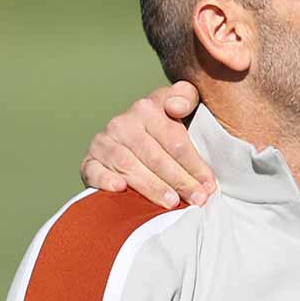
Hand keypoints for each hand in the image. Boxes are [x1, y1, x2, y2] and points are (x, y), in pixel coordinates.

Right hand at [78, 81, 212, 207]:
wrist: (133, 139)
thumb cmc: (166, 128)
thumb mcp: (182, 105)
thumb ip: (185, 97)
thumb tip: (176, 107)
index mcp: (147, 108)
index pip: (174, 139)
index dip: (194, 164)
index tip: (209, 185)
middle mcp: (123, 123)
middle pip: (155, 156)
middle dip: (179, 180)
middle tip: (196, 199)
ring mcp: (104, 142)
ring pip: (129, 166)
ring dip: (152, 186)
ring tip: (171, 203)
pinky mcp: (90, 161)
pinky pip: (95, 171)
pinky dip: (106, 180)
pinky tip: (121, 189)